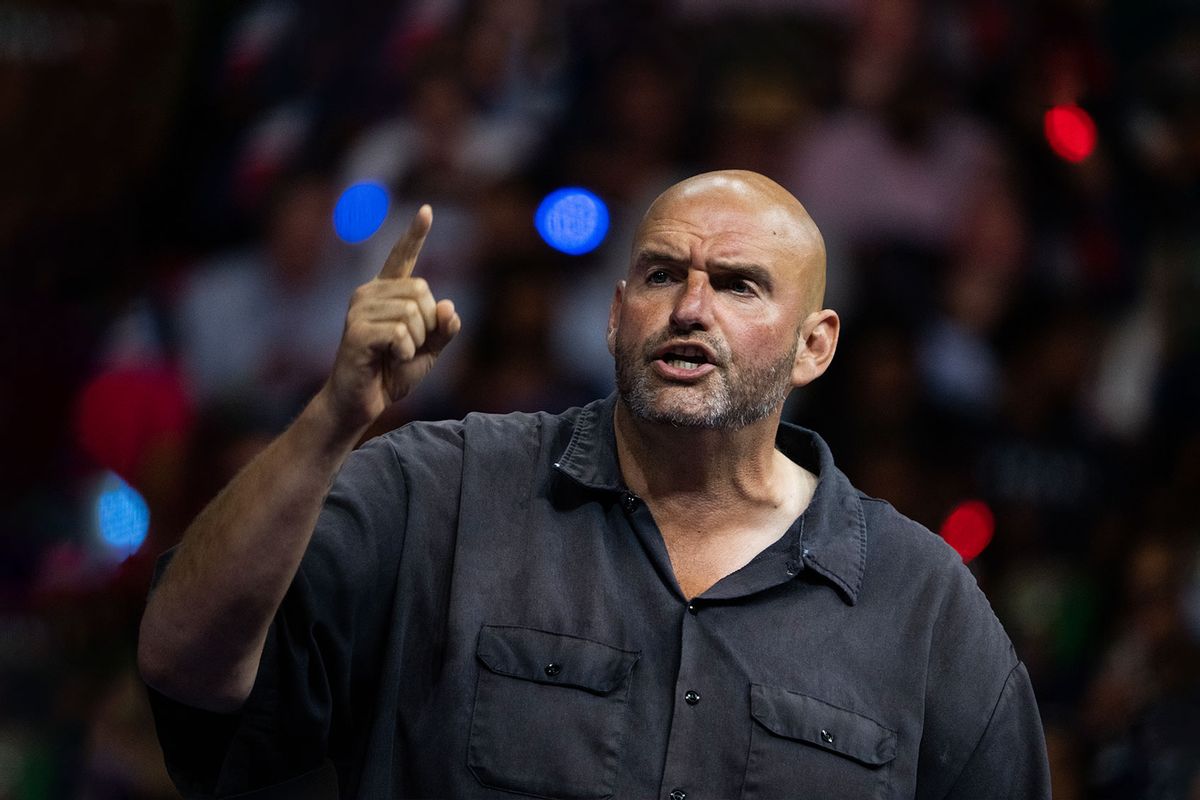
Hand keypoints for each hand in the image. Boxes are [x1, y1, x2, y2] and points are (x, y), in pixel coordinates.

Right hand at [322, 205, 460, 430]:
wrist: (362, 402)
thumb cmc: (392, 372)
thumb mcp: (429, 350)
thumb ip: (443, 328)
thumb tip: (448, 306)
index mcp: (386, 293)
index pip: (403, 258)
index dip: (415, 234)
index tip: (426, 210)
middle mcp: (369, 293)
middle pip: (422, 291)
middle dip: (427, 325)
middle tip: (407, 348)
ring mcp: (359, 309)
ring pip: (413, 313)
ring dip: (416, 342)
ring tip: (396, 355)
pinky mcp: (356, 330)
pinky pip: (401, 333)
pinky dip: (405, 352)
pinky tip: (389, 359)